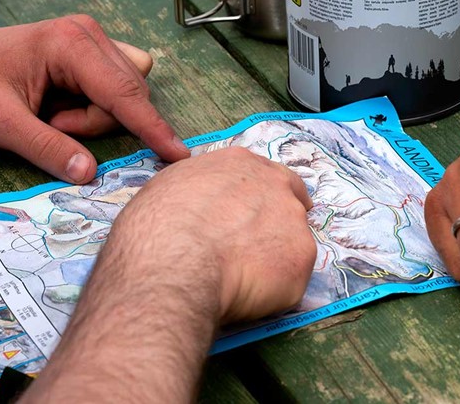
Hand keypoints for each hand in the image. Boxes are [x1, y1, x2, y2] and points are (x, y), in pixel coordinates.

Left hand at [0, 15, 189, 182]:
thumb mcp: (1, 125)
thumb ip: (47, 149)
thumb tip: (89, 174)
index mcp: (69, 44)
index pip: (123, 95)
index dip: (152, 129)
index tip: (180, 155)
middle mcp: (89, 34)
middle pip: (124, 97)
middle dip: (91, 124)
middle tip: (48, 124)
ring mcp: (93, 38)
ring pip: (121, 96)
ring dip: (89, 117)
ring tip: (47, 113)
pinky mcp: (92, 49)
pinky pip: (113, 88)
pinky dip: (93, 106)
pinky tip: (60, 104)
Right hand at [109, 147, 316, 323]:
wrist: (174, 264)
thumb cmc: (157, 226)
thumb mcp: (168, 189)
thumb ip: (197, 191)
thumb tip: (196, 205)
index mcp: (240, 164)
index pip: (266, 174)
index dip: (260, 198)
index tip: (255, 216)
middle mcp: (275, 185)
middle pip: (291, 202)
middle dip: (278, 224)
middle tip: (255, 250)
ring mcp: (294, 222)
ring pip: (292, 244)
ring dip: (273, 260)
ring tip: (240, 280)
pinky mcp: (302, 260)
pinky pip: (290, 280)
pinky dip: (273, 291)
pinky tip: (245, 296)